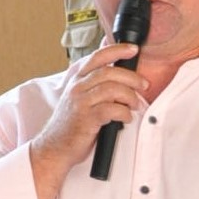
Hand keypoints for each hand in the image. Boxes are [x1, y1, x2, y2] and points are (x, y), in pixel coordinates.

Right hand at [30, 43, 147, 198]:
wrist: (55, 148)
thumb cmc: (71, 125)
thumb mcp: (79, 99)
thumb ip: (93, 84)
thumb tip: (114, 70)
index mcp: (76, 80)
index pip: (97, 57)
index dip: (117, 50)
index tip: (133, 50)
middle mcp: (77, 88)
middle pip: (109, 72)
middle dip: (131, 77)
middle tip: (144, 85)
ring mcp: (80, 103)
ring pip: (112, 89)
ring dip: (130, 96)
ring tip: (135, 105)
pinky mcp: (86, 119)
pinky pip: (111, 110)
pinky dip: (124, 113)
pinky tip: (126, 118)